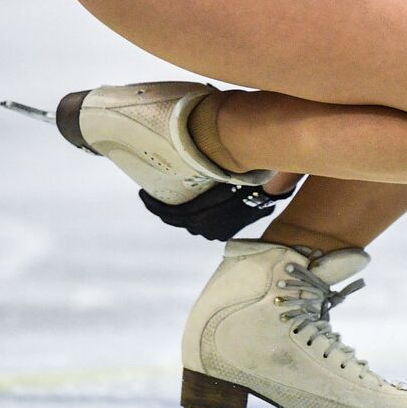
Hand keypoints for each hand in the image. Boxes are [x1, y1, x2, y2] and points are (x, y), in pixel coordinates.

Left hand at [138, 181, 295, 240]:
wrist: (264, 193)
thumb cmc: (240, 179)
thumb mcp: (216, 178)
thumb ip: (196, 182)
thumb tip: (172, 173)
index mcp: (199, 217)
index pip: (168, 214)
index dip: (152, 205)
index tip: (141, 193)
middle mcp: (204, 229)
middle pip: (177, 221)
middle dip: (164, 210)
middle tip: (152, 196)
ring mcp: (214, 233)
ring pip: (190, 224)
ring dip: (181, 215)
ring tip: (173, 200)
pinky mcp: (223, 234)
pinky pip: (203, 226)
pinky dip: (196, 218)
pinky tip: (195, 208)